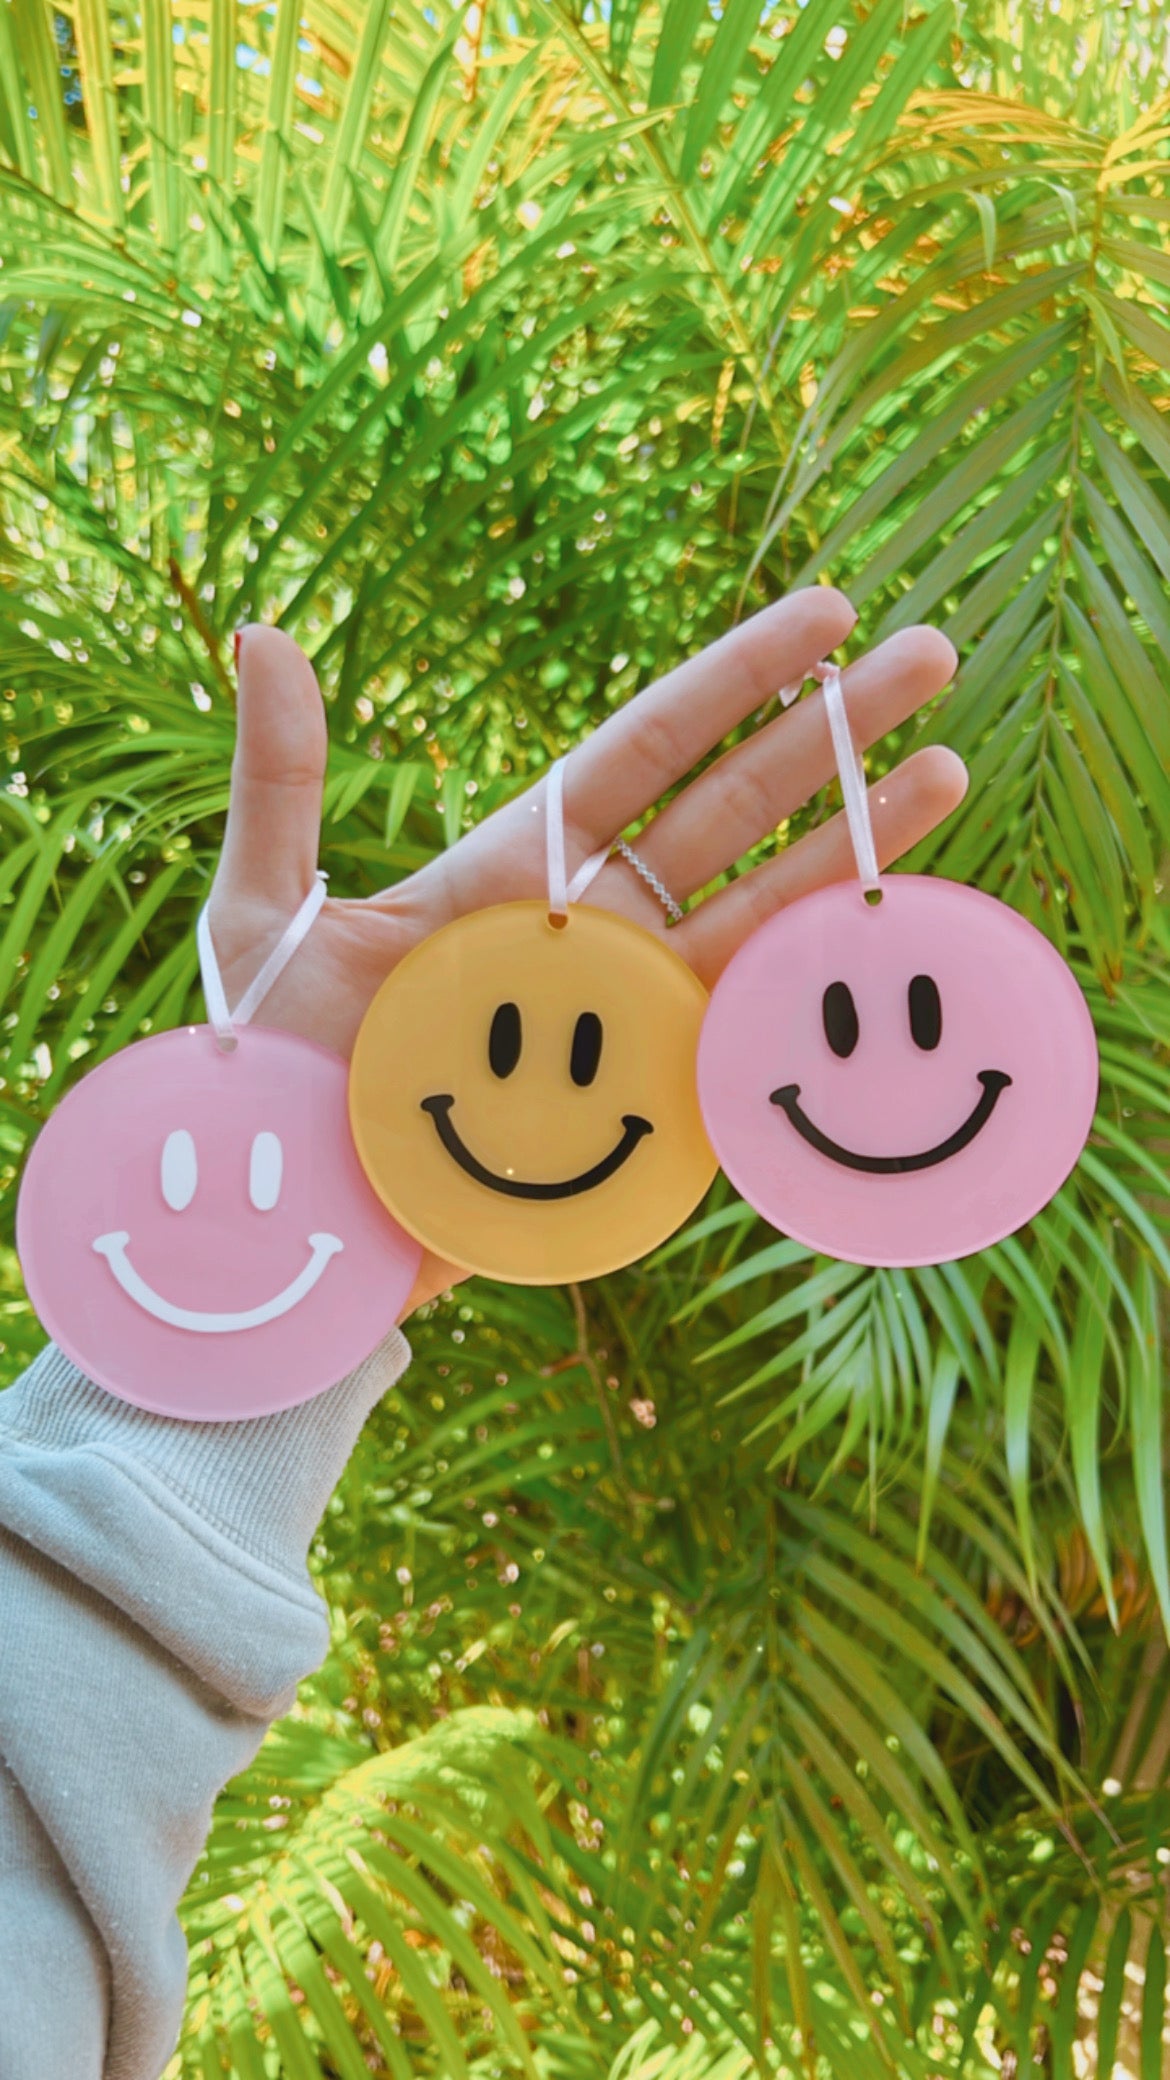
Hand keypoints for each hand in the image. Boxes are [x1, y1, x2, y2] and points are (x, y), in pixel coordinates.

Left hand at [208, 591, 965, 1312]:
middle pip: (734, 809)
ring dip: (857, 844)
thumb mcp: (262, 913)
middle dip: (833, 732)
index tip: (820, 615)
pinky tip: (896, 933)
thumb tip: (263, 634)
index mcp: (514, 866)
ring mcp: (629, 1014)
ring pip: (763, 911)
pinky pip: (745, 1035)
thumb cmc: (268, 1069)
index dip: (736, 680)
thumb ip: (283, 780)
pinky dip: (818, 987)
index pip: (647, 748)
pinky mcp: (646, 1102)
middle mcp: (591, 928)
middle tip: (929, 655)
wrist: (293, 1215)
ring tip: (948, 771)